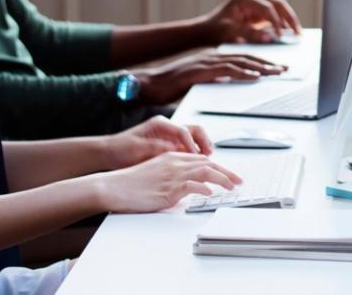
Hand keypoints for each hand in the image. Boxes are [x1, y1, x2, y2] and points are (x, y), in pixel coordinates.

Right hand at [94, 152, 241, 213]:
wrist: (113, 186)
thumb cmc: (130, 183)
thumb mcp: (155, 173)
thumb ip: (172, 175)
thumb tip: (187, 187)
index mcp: (172, 157)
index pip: (202, 159)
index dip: (218, 166)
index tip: (229, 174)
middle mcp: (174, 163)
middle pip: (208, 163)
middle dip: (226, 172)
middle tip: (238, 180)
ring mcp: (171, 175)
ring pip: (205, 171)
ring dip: (222, 178)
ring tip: (232, 187)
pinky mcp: (167, 188)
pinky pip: (192, 184)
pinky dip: (204, 188)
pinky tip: (210, 193)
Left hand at [106, 117, 213, 169]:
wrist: (108, 153)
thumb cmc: (119, 149)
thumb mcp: (137, 148)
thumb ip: (156, 147)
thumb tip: (174, 149)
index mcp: (160, 124)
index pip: (184, 130)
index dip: (192, 144)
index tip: (196, 157)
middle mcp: (167, 128)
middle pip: (194, 130)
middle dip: (204, 142)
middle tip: (209, 156)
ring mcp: (168, 137)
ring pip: (193, 138)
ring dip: (201, 148)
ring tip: (206, 161)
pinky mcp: (168, 147)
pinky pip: (186, 148)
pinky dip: (193, 155)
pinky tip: (195, 166)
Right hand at [137, 49, 287, 104]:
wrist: (148, 84)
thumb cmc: (170, 87)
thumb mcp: (198, 84)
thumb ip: (214, 82)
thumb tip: (230, 86)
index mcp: (213, 59)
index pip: (242, 58)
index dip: (261, 62)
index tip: (277, 67)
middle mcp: (212, 57)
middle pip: (246, 58)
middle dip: (267, 63)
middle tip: (284, 69)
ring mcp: (206, 62)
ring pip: (239, 62)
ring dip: (260, 67)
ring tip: (275, 72)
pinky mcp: (199, 71)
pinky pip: (225, 71)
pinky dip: (242, 73)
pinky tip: (254, 77)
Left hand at [203, 0, 301, 44]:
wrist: (204, 32)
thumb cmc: (213, 31)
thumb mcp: (230, 32)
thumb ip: (250, 34)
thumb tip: (270, 37)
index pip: (267, 7)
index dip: (276, 21)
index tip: (281, 35)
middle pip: (277, 3)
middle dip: (288, 17)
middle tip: (297, 31)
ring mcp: (255, 4)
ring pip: (279, 8)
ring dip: (288, 20)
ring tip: (297, 33)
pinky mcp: (257, 13)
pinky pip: (274, 17)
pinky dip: (282, 24)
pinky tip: (288, 34)